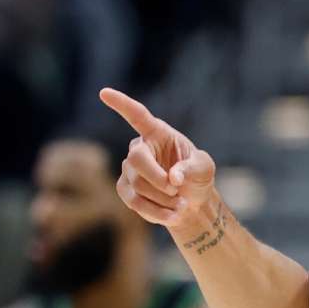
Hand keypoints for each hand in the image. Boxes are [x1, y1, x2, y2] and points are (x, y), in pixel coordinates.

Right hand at [100, 88, 216, 226]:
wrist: (191, 202)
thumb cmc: (197, 177)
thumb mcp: (204, 168)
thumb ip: (192, 169)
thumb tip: (173, 178)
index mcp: (158, 133)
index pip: (137, 115)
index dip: (121, 104)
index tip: (104, 93)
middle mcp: (139, 147)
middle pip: (137, 160)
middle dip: (158, 179)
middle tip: (176, 190)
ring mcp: (129, 169)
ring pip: (137, 185)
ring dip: (163, 199)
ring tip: (182, 205)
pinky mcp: (125, 189)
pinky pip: (134, 202)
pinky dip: (156, 211)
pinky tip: (173, 215)